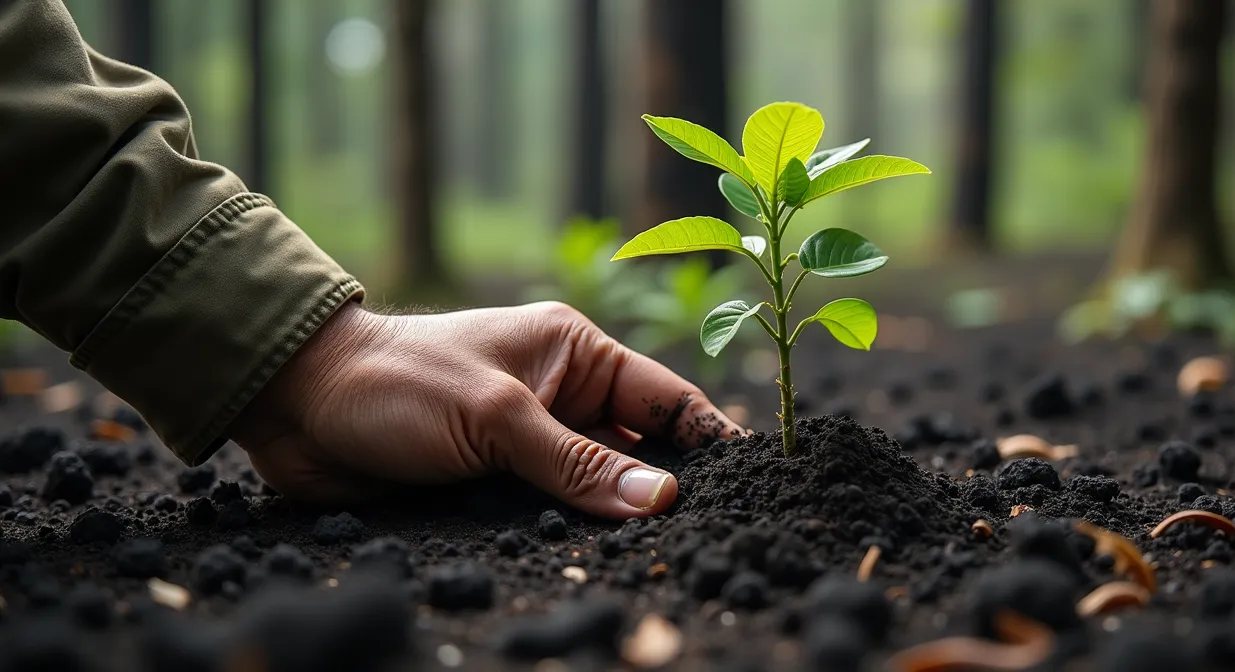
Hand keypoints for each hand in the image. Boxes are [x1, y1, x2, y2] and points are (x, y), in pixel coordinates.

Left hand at [229, 301, 743, 517]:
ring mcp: (530, 440)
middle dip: (667, 490)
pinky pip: (552, 511)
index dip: (709, 440)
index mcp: (574, 352)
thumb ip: (577, 462)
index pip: (665, 398)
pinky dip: (572, 533)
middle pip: (639, 449)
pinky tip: (595, 561)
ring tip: (664, 559)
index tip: (754, 484)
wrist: (299, 403)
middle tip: (711, 537)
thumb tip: (660, 499)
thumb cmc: (398, 382)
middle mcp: (561, 394)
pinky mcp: (497, 480)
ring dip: (617, 519)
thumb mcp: (496, 416)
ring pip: (597, 487)